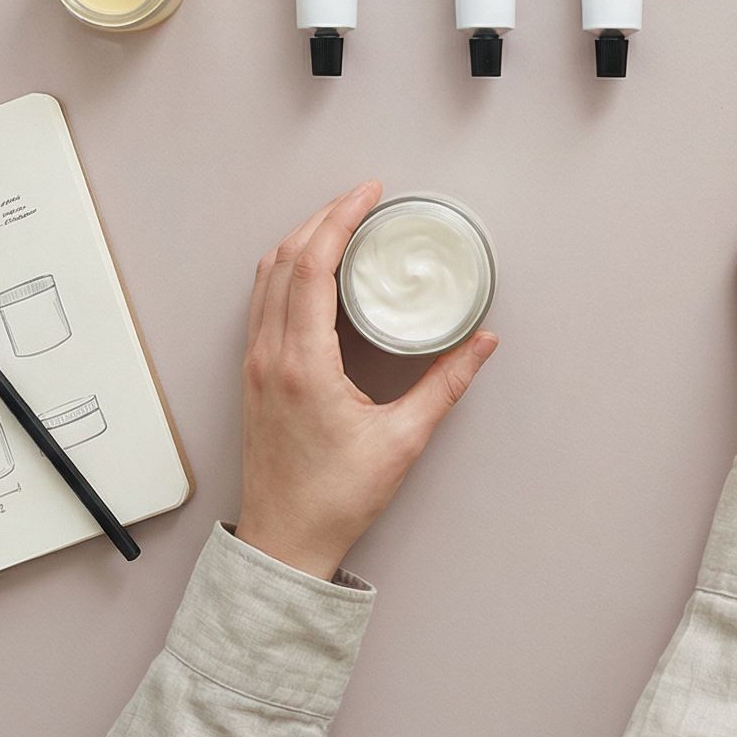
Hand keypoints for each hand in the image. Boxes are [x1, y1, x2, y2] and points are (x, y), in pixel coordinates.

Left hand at [234, 181, 498, 579]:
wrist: (284, 542)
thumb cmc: (336, 499)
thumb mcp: (402, 440)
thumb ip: (445, 384)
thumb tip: (482, 343)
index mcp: (302, 364)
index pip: (311, 267)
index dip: (339, 219)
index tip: (368, 194)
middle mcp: (270, 355)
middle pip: (285, 259)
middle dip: (324, 217)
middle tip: (363, 198)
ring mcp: (255, 363)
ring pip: (266, 277)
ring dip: (302, 239)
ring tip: (342, 222)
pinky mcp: (255, 374)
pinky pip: (263, 301)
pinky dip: (288, 269)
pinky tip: (315, 269)